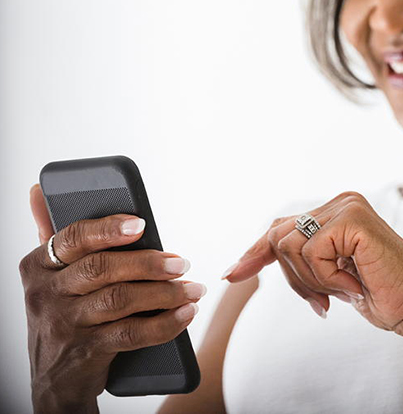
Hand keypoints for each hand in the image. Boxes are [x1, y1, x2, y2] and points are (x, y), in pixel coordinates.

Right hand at [21, 184, 205, 412]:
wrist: (54, 381)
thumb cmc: (62, 312)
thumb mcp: (48, 275)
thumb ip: (51, 233)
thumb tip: (39, 190)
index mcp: (38, 265)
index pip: (73, 238)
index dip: (108, 229)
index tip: (142, 225)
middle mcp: (46, 293)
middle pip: (102, 269)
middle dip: (148, 263)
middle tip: (183, 262)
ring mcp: (64, 324)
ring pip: (119, 300)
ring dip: (165, 293)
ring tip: (193, 289)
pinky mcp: (85, 352)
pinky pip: (130, 334)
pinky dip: (163, 324)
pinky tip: (185, 315)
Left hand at [222, 191, 402, 334]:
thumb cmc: (381, 294)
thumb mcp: (331, 275)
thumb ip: (302, 258)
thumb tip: (252, 259)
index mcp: (337, 211)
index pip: (281, 227)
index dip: (254, 253)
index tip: (231, 275)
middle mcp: (341, 201)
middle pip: (279, 237)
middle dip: (293, 278)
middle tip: (323, 303)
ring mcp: (347, 206)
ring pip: (289, 246)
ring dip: (311, 282)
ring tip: (343, 292)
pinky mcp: (352, 219)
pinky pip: (312, 252)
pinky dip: (328, 279)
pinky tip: (355, 284)